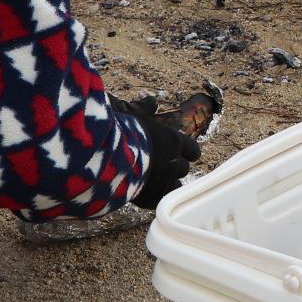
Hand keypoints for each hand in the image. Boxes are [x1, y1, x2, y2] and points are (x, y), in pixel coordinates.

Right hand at [115, 95, 201, 210]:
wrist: (108, 158)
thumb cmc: (119, 133)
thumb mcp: (133, 115)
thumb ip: (145, 109)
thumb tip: (152, 101)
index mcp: (173, 141)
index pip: (193, 150)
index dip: (187, 153)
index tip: (180, 153)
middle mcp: (174, 161)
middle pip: (183, 168)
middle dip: (174, 168)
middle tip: (159, 167)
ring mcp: (166, 181)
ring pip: (176, 186)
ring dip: (168, 183)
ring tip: (152, 181)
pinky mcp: (154, 198)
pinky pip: (162, 200)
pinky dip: (156, 197)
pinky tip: (145, 194)